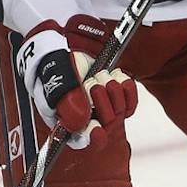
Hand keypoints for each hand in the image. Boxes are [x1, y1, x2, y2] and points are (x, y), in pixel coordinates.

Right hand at [15, 27, 136, 149]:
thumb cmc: (54, 64)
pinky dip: (126, 87)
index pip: (82, 139)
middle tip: (90, 84)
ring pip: (120, 111)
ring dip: (111, 89)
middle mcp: (86, 118)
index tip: (96, 129)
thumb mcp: (55, 79)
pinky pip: (131, 101)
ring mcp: (103, 108)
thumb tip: (81, 124)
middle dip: (101, 100)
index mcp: (66, 120)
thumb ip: (66, 101)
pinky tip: (116, 77)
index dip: (91, 137)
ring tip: (98, 77)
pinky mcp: (117, 97)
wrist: (65, 46)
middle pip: (106, 124)